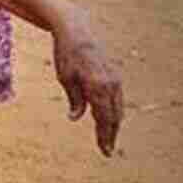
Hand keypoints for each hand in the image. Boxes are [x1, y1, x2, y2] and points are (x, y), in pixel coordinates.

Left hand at [53, 14, 123, 155]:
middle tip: (106, 151)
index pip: (103, 118)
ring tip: (108, 139)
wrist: (77, 32)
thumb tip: (75, 118)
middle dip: (110, 134)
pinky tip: (109, 120)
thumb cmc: (66, 55)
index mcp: (97, 86)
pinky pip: (117, 99)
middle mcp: (110, 84)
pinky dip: (115, 112)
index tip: (105, 151)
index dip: (104, 136)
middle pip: (114, 116)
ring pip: (118, 108)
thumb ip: (74, 100)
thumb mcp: (65, 78)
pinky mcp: (115, 76)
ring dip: (114, 124)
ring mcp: (115, 79)